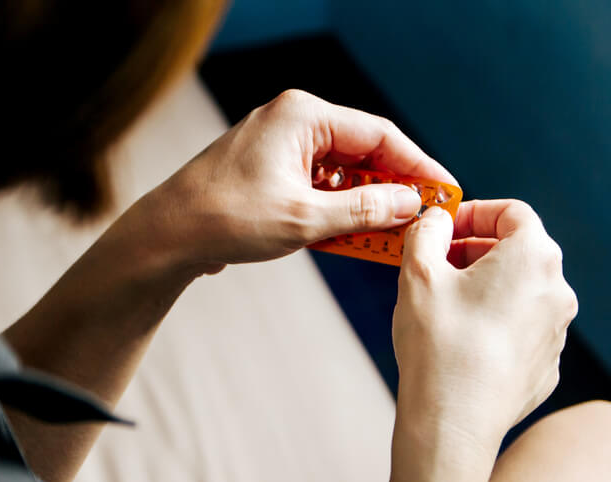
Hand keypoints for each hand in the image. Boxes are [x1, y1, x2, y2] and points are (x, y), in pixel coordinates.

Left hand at [132, 89, 454, 269]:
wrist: (168, 236)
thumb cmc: (227, 219)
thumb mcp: (305, 219)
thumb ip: (364, 210)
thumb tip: (410, 204)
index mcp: (302, 116)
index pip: (379, 135)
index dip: (417, 166)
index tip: (443, 192)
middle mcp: (293, 121)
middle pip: (363, 151)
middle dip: (392, 188)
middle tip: (421, 219)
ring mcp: (280, 146)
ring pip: (342, 173)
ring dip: (365, 204)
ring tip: (390, 236)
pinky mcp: (271, 171)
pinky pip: (319, 186)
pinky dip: (338, 210)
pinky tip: (352, 237)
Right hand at [392, 200, 577, 451]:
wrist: (454, 423)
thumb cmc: (438, 345)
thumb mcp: (418, 273)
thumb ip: (427, 232)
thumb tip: (436, 220)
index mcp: (533, 257)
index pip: (511, 212)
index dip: (473, 212)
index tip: (443, 228)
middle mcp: (557, 291)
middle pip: (519, 251)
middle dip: (476, 250)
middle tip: (437, 264)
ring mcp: (556, 332)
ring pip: (521, 292)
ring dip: (485, 288)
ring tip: (445, 305)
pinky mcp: (547, 366)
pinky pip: (521, 330)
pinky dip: (495, 324)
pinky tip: (461, 342)